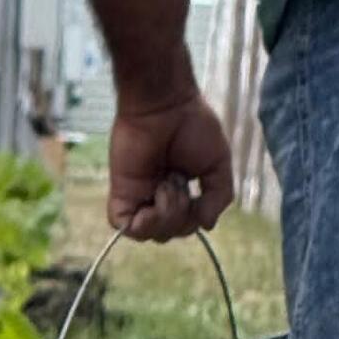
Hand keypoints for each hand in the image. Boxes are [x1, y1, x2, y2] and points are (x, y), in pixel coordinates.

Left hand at [108, 87, 235, 243]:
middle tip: (180, 180)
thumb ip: (218, 197)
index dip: (195, 218)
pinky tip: (156, 199)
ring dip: (167, 216)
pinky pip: (126, 228)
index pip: (186, 225)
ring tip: (169, 184)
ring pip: (150, 234)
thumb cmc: (193, 125)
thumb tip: (207, 226)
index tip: (198, 190)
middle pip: (169, 233)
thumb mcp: (218, 165)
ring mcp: (138, 196)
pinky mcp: (121, 194)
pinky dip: (145, 223)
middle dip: (182, 216)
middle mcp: (157, 196)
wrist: (165, 104)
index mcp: (179, 190)